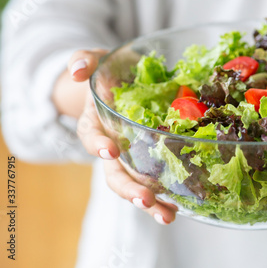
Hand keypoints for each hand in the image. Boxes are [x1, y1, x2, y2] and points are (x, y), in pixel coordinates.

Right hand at [62, 49, 177, 224]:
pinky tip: (180, 208)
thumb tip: (78, 70)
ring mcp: (130, 159)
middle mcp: (111, 147)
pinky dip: (166, 197)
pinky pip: (155, 184)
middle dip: (128, 188)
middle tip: (145, 200)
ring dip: (150, 204)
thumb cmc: (110, 73)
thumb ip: (85, 59)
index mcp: (95, 124)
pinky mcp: (148, 164)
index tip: (111, 151)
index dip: (98, 145)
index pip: (91, 136)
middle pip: (114, 174)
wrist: (122, 86)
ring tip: (168, 216)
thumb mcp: (97, 60)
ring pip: (134, 186)